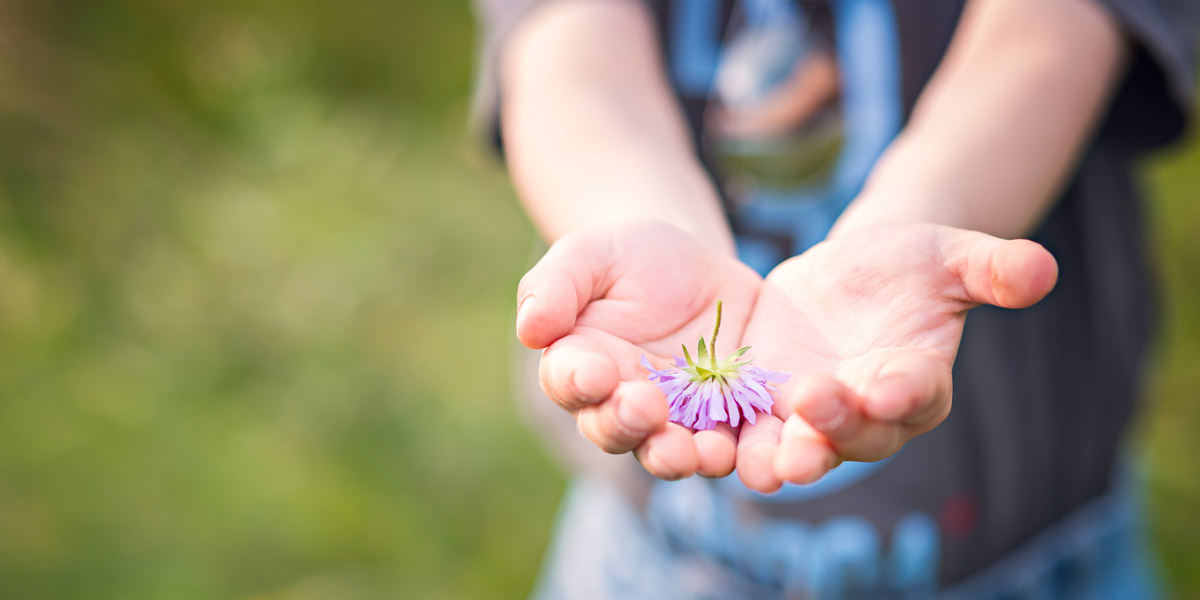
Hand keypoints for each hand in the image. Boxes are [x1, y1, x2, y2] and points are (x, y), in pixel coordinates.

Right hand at [516, 219, 761, 478]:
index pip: (569, 382)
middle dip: (628, 424)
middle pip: (615, 430)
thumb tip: (530, 328)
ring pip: (668, 451)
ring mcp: (674, 420)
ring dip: (678, 455)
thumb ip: (555, 285)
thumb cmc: (627, 257)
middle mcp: (619, 405)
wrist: (696, 267)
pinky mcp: (724, 421)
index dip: (579, 382)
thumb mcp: (589, 254)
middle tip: (645, 410)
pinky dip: (737, 452)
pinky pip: (729, 444)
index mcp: (578, 366)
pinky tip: (745, 448)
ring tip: (694, 451)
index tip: (595, 374)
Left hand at [733, 223, 1057, 491]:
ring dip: (780, 456)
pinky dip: (727, 436)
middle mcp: (866, 414)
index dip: (902, 391)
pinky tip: (701, 435)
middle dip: (833, 429)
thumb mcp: (949, 255)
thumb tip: (1045, 267)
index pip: (915, 393)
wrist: (849, 275)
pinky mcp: (761, 405)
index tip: (885, 388)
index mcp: (917, 382)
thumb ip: (991, 268)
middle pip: (854, 434)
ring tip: (760, 461)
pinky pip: (745, 429)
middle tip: (808, 417)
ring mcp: (811, 415)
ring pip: (798, 445)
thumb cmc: (911, 265)